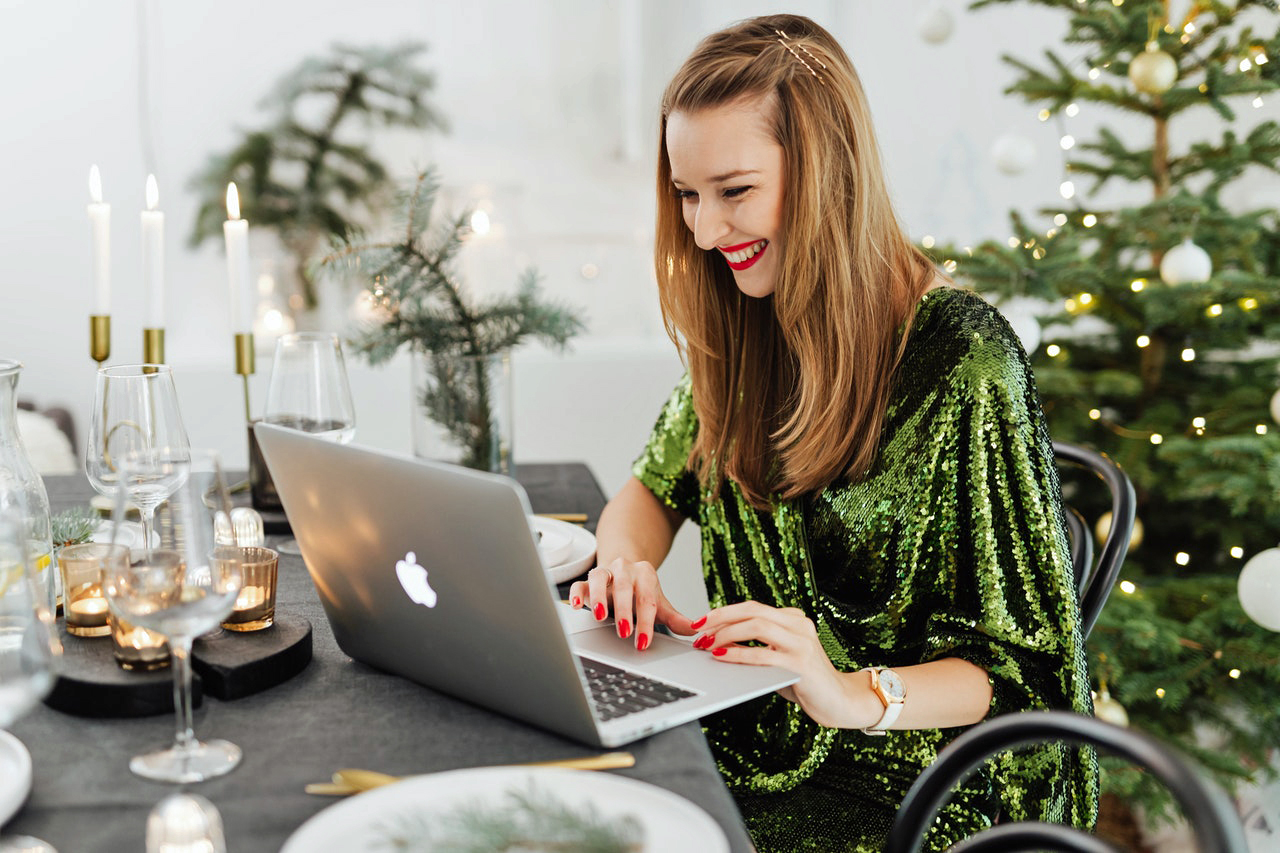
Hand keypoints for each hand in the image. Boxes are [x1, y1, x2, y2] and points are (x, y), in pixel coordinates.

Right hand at [568, 557, 697, 650]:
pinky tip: (577, 606)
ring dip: (599, 597)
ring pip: (599, 578)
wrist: (624, 570)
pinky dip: (576, 593)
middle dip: (624, 611)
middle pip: (624, 587)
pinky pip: (580, 583)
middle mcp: (624, 569)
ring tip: (599, 616)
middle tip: (624, 632)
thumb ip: (674, 618)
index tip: (643, 641)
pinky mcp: (587, 580)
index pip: (647, 599)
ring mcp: (605, 572)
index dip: (646, 621)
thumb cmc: (641, 591)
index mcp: (645, 574)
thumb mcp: (658, 604)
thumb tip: (694, 631)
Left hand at [693, 601, 877, 728]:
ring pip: (757, 626)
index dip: (724, 612)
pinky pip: (763, 654)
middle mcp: (799, 625)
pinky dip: (738, 654)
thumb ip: (756, 647)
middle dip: (720, 618)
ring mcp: (801, 642)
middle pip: (752, 611)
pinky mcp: (801, 663)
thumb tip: (719, 644)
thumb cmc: (806, 681)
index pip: (752, 607)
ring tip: (707, 644)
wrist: (840, 702)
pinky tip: (722, 657)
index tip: (701, 622)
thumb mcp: (779, 659)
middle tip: (698, 630)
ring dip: (726, 633)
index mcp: (793, 619)